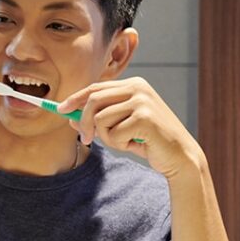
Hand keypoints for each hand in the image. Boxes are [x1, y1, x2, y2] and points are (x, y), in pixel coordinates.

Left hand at [57, 77, 204, 177]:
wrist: (179, 155)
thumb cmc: (148, 140)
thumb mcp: (120, 126)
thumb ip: (98, 119)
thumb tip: (69, 116)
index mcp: (133, 84)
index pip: (95, 88)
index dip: (75, 99)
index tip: (60, 109)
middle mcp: (138, 88)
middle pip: (93, 100)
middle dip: (84, 122)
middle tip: (87, 140)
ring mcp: (142, 101)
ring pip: (100, 119)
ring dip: (107, 137)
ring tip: (125, 140)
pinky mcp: (145, 117)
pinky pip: (112, 133)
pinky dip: (119, 144)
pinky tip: (136, 144)